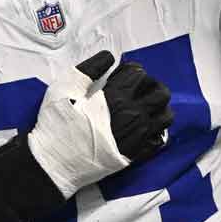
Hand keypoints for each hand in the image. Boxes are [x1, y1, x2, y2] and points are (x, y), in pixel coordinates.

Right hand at [26, 51, 172, 196]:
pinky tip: (143, 127)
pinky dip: (156, 130)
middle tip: (137, 88)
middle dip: (151, 85)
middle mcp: (132, 116)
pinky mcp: (136, 154)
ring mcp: (137, 137)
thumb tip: (109, 57)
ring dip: (158, 107)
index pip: (139, 74)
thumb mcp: (65, 88)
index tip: (122, 74)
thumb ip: (89, 68)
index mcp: (116, 97)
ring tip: (144, 107)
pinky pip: (159, 139)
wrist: (54, 164)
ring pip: (165, 116)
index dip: (131, 69)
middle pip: (160, 93)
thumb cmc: (57, 124)